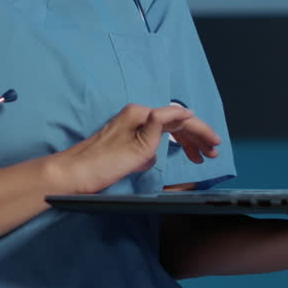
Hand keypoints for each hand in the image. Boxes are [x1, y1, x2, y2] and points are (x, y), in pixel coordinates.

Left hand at [50, 103, 221, 194]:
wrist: (72, 175)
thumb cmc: (102, 165)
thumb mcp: (137, 150)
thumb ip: (159, 128)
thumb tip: (179, 112)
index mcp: (140, 114)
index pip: (179, 117)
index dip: (201, 130)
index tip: (216, 144)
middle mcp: (136, 116)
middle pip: (174, 122)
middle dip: (196, 136)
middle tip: (212, 154)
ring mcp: (130, 126)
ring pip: (166, 129)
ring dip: (185, 141)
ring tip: (199, 157)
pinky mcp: (125, 139)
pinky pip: (155, 137)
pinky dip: (169, 145)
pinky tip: (174, 154)